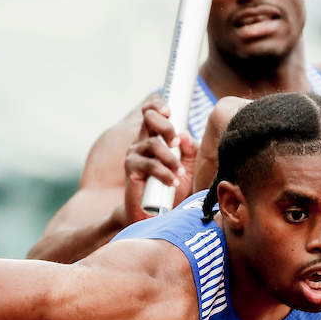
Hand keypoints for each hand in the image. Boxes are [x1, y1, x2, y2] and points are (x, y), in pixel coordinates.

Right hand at [123, 97, 197, 223]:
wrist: (157, 214)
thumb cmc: (174, 186)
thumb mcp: (188, 166)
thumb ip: (189, 149)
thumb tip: (185, 134)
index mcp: (155, 136)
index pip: (151, 111)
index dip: (158, 105)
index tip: (170, 111)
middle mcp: (142, 141)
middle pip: (149, 118)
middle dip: (166, 126)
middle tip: (177, 142)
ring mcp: (135, 154)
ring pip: (152, 143)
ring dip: (170, 158)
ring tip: (180, 173)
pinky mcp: (131, 170)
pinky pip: (149, 165)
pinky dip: (164, 173)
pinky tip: (173, 182)